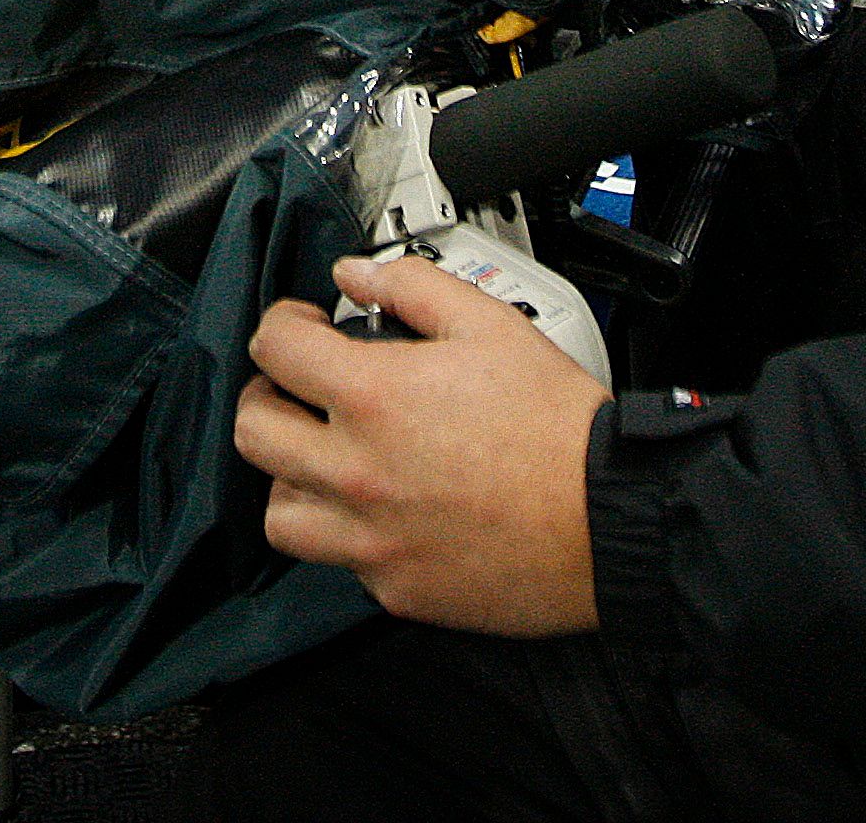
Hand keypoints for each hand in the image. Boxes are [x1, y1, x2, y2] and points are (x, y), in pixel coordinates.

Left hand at [234, 254, 608, 635]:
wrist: (611, 517)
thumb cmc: (559, 428)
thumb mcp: (491, 325)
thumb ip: (413, 287)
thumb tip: (357, 275)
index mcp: (374, 397)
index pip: (274, 348)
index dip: (284, 324)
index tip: (304, 328)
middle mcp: (357, 472)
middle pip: (254, 432)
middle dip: (269, 397)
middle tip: (297, 390)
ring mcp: (371, 538)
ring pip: (279, 512)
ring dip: (293, 478)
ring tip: (326, 460)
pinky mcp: (396, 589)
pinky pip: (341, 562)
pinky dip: (351, 534)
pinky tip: (384, 510)